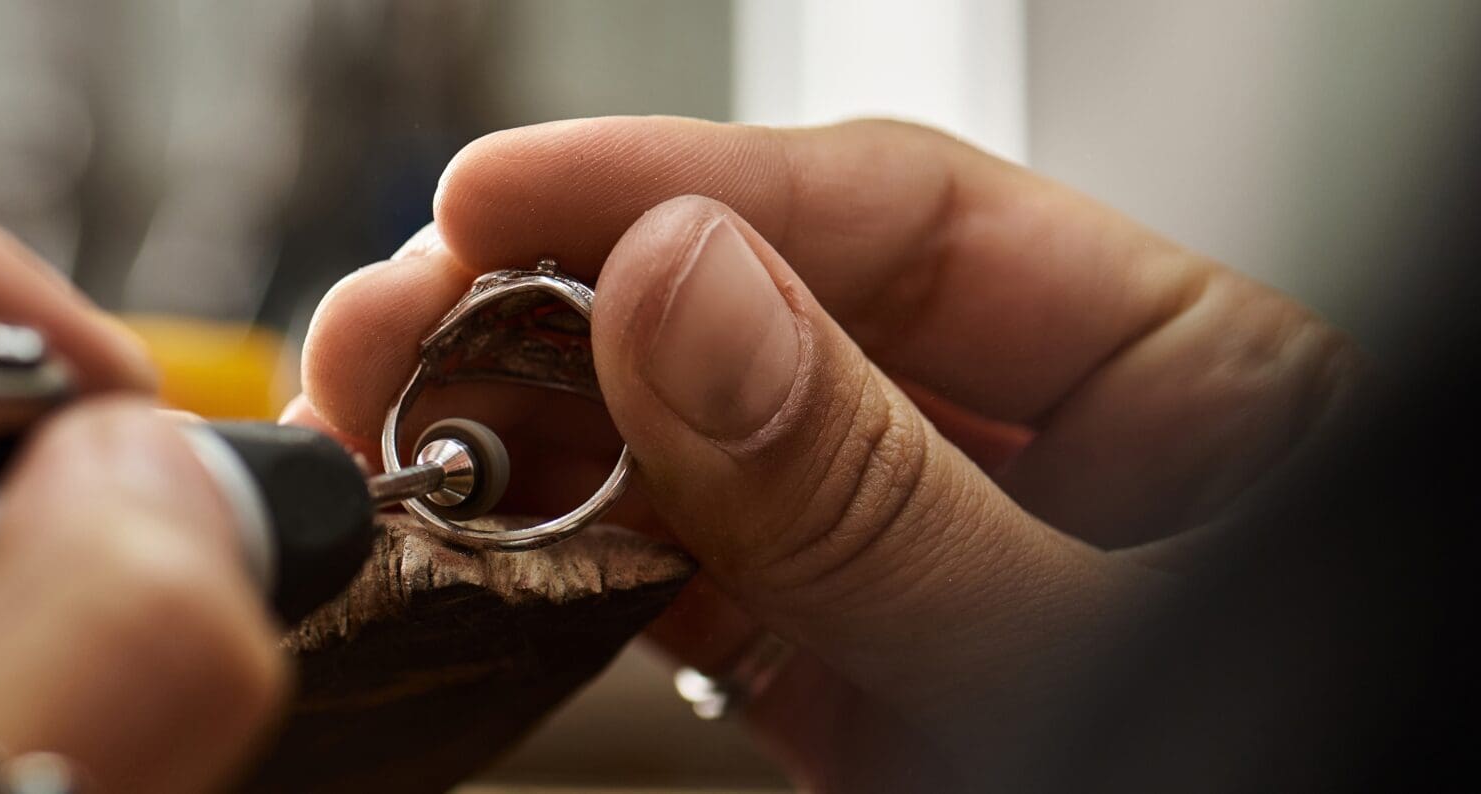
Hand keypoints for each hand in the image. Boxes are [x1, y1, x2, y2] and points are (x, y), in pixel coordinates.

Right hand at [291, 117, 1354, 788]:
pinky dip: (562, 558)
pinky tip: (478, 525)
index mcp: (1185, 391)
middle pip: (763, 317)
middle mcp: (1041, 465)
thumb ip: (881, 496)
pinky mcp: (842, 688)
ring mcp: (922, 575)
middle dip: (557, 306)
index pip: (903, 221)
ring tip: (394, 419)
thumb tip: (687, 299)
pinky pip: (680, 587)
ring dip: (525, 429)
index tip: (507, 198)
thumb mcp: (1078, 654)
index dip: (681, 184)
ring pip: (692, 453)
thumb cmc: (1258, 776)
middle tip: (402, 320)